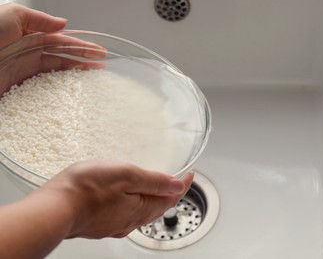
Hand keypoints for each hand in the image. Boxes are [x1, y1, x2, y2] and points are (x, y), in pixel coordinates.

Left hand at [0, 3, 104, 95]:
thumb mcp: (10, 15)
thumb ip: (37, 18)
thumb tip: (62, 23)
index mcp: (27, 36)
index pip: (61, 41)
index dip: (81, 46)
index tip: (99, 51)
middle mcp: (27, 54)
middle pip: (62, 58)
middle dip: (83, 61)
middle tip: (102, 66)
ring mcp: (23, 73)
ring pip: (55, 75)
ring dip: (74, 76)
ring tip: (93, 81)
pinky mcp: (17, 90)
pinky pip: (42, 92)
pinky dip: (57, 94)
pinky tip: (69, 96)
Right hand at [37, 160, 193, 238]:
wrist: (54, 208)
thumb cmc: (86, 190)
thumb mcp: (127, 176)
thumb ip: (154, 181)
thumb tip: (177, 185)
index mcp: (142, 209)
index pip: (171, 198)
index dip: (183, 185)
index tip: (190, 175)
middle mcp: (131, 221)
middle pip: (158, 207)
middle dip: (170, 193)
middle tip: (177, 180)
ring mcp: (115, 224)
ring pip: (142, 212)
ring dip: (153, 199)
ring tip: (155, 186)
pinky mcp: (100, 224)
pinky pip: (126, 214)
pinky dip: (135, 204)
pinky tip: (127, 198)